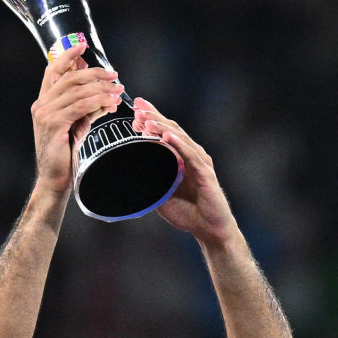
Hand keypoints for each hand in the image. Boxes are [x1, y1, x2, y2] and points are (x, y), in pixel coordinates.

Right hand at [30, 42, 123, 194]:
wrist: (55, 179)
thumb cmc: (66, 153)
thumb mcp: (77, 124)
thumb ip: (86, 107)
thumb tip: (106, 93)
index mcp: (44, 102)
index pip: (53, 71)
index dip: (67, 56)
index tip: (82, 45)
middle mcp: (41, 104)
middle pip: (69, 78)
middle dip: (94, 73)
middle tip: (114, 75)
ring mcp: (45, 114)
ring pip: (76, 90)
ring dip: (100, 88)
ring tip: (118, 89)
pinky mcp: (53, 124)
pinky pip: (79, 106)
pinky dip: (97, 102)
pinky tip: (110, 103)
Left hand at [132, 98, 237, 245]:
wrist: (209, 229)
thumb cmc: (187, 212)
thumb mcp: (161, 193)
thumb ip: (150, 180)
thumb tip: (129, 171)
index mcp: (181, 157)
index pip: (166, 132)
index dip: (152, 118)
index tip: (135, 109)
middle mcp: (192, 155)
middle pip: (172, 130)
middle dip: (154, 117)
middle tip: (137, 109)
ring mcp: (200, 163)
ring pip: (180, 139)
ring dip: (162, 128)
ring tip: (146, 120)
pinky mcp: (206, 174)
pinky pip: (191, 156)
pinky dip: (178, 145)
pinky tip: (167, 137)